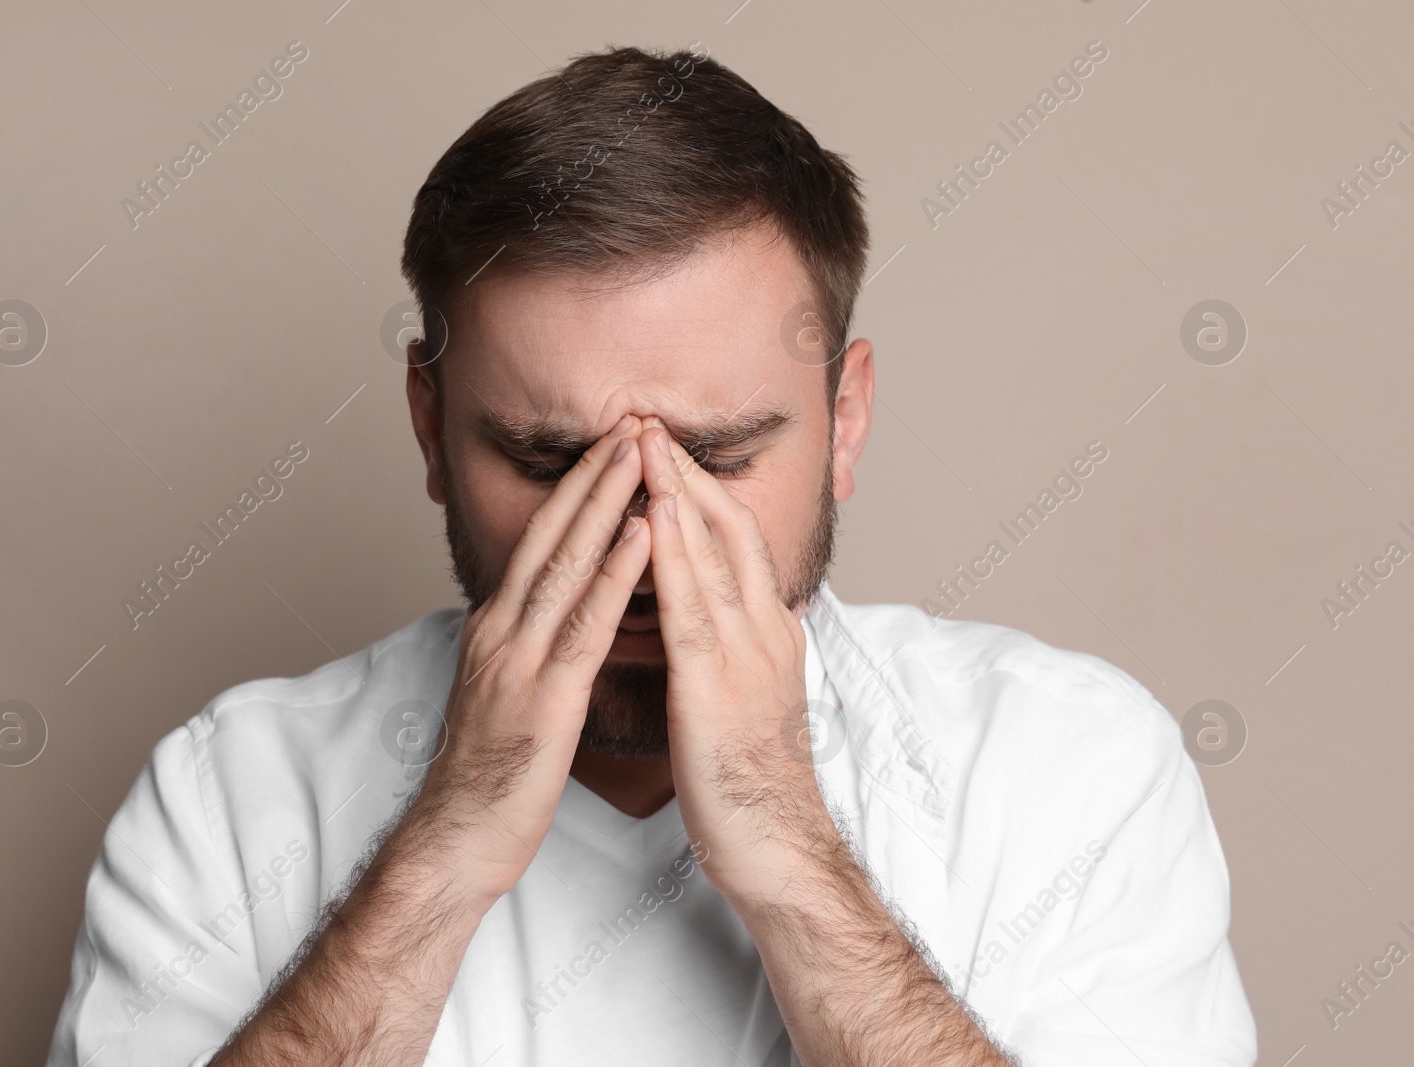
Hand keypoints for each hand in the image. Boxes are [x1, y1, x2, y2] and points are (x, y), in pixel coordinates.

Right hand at [403, 415, 651, 911]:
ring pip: (566, 564)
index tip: (613, 444)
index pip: (539, 540)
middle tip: (633, 421)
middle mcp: (500, 630)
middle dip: (593, 474)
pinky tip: (643, 536)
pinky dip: (616, 574)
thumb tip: (551, 612)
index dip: (576, 488)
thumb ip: (526, 643)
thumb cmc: (489, 772)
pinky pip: (585, 625)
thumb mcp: (503, 689)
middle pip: (550, 534)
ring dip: (607, 503)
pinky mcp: (541, 699)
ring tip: (643, 453)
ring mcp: (516, 661)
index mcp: (495, 626)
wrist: (457, 838)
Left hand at [636, 422, 842, 909]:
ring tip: (643, 443)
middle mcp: (763, 629)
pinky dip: (670, 558)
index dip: (701, 489)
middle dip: (685, 470)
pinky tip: (648, 522)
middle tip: (648, 420)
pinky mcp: (716, 686)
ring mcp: (745, 654)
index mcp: (769, 631)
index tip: (666, 448)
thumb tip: (714, 617)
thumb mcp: (751, 695)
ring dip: (674, 493)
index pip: (737, 539)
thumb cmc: (753, 778)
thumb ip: (736, 647)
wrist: (777, 843)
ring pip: (711, 554)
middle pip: (728, 527)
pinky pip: (690, 609)